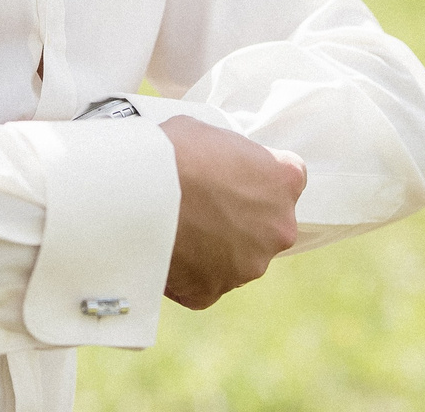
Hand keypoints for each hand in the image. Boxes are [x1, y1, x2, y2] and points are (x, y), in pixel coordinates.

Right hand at [159, 116, 305, 309]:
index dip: (257, 178)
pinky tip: (164, 250)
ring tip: (176, 227)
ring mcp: (249, 265)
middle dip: (238, 217)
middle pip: (265, 224)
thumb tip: (216, 165)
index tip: (231, 176)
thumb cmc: (174, 151)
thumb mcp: (209, 133)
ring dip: (214, 247)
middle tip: (200, 203)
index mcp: (285, 180)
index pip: (286, 179)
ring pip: (235, 257)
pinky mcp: (213, 292)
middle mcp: (279, 228)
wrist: (138, 191)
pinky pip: (202, 284)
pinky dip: (186, 273)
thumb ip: (227, 155)